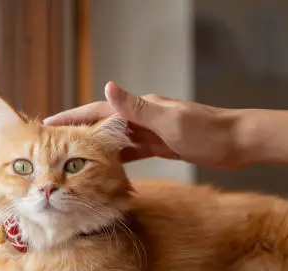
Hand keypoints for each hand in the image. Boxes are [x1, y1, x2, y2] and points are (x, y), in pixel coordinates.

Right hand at [45, 82, 246, 168]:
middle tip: (52, 144)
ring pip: (115, 139)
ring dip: (94, 146)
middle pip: (102, 124)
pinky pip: (132, 152)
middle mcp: (143, 117)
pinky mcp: (161, 145)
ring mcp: (152, 131)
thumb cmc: (208, 132)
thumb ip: (137, 107)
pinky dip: (117, 158)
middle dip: (77, 132)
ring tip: (72, 157)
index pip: (98, 109)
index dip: (72, 116)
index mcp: (142, 108)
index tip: (48, 123)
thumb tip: (108, 86)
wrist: (238, 142)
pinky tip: (107, 167)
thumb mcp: (170, 120)